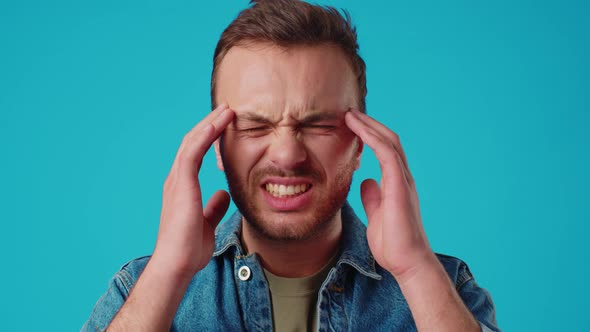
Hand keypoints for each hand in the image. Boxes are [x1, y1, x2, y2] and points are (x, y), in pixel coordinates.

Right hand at [151, 104, 234, 279]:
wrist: (178, 263)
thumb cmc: (190, 249)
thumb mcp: (208, 223)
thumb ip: (214, 207)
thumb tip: (223, 195)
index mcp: (183, 187)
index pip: (196, 154)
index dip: (209, 137)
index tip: (225, 125)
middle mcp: (177, 179)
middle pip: (193, 142)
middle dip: (210, 124)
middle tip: (227, 110)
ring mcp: (177, 180)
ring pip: (193, 142)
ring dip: (210, 124)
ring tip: (227, 110)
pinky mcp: (181, 183)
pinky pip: (193, 151)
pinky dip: (206, 135)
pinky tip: (218, 124)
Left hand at [345, 110, 435, 281]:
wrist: (407, 262)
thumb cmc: (393, 244)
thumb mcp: (376, 215)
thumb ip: (372, 197)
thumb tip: (366, 182)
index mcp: (397, 183)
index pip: (385, 150)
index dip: (370, 135)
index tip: (351, 125)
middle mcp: (402, 177)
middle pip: (388, 140)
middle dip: (369, 124)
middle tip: (350, 112)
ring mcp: (403, 180)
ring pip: (389, 142)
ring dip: (369, 126)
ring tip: (351, 115)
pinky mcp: (400, 186)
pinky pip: (387, 154)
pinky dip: (373, 138)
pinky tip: (359, 129)